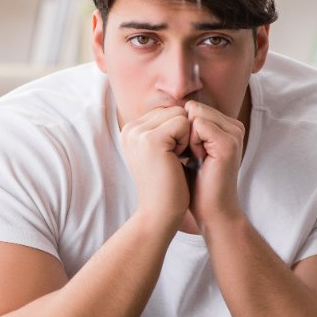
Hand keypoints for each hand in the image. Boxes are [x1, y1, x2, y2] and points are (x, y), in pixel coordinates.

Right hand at [120, 105, 190, 232]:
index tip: (169, 156)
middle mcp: (129, 128)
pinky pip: (183, 123)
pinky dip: (187, 141)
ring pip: (179, 114)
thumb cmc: (166, 183)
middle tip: (173, 158)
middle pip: (173, 110)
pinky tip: (177, 159)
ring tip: (174, 159)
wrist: (160, 210)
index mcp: (130, 130)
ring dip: (186, 137)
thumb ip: (165, 127)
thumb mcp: (161, 151)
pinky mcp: (151, 139)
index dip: (177, 132)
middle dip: (182, 133)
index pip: (167, 111)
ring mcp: (137, 133)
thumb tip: (185, 106)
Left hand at [183, 100, 245, 227]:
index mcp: (224, 126)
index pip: (192, 108)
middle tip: (188, 156)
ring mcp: (233, 133)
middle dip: (181, 131)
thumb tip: (160, 111)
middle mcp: (232, 126)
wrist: (210, 210)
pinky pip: (199, 125)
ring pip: (195, 114)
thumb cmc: (193, 184)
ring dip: (184, 137)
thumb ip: (180, 130)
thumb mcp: (184, 151)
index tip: (182, 152)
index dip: (178, 129)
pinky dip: (189, 142)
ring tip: (193, 158)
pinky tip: (195, 160)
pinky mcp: (228, 143)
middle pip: (193, 108)